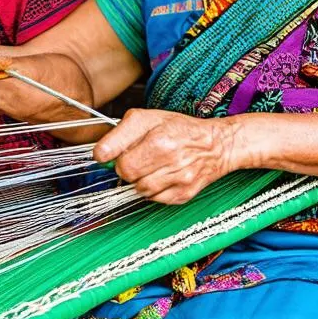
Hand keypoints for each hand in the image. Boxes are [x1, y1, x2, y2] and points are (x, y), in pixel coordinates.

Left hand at [94, 108, 240, 203]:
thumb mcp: (148, 118)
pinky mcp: (184, 194)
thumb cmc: (179, 129)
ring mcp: (178, 178)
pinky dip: (153, 191)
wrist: (217, 145)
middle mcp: (169, 157)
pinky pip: (155, 199)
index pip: (118, 158)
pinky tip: (162, 176)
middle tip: (135, 158)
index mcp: (158, 136)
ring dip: (139, 180)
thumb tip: (100, 155)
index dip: (108, 157)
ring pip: (139, 189)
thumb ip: (120, 133)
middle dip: (125, 167)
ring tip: (150, 167)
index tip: (106, 155)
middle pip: (127, 174)